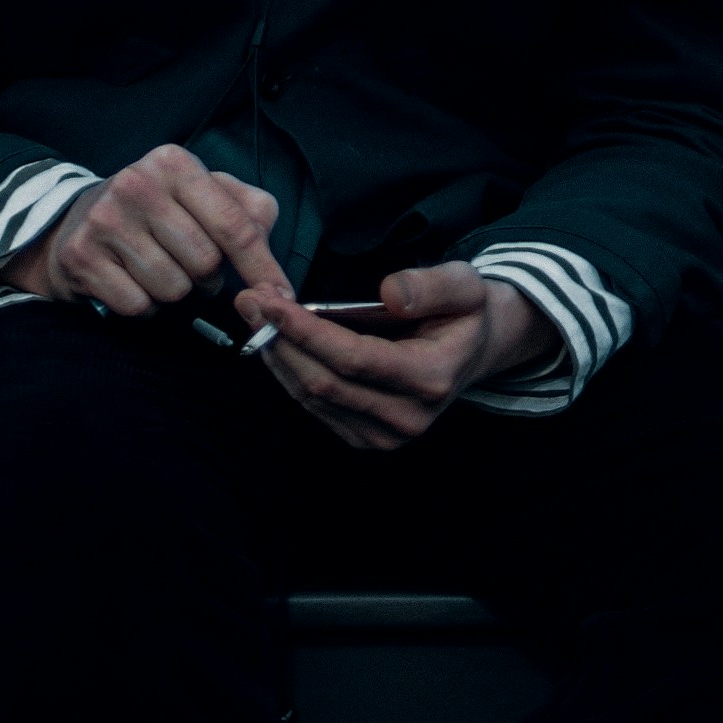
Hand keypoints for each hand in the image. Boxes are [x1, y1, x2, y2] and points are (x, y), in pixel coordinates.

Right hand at [12, 146, 295, 325]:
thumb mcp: (204, 195)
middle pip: (205, 262)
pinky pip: (137, 305)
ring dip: (174, 292)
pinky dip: (144, 306)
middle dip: (207, 277)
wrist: (76, 221)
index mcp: (174, 163)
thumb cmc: (158, 211)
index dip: (262, 267)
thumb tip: (270, 262)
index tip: (280, 296)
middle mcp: (137, 184)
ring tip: (159, 269)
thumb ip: (249, 213)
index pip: (234, 226)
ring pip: (173, 288)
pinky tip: (132, 283)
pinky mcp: (81, 256)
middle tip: (190, 265)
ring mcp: (104, 220)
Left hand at [252, 262, 550, 451]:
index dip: (304, 331)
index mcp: (431, 379)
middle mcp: (407, 418)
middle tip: (249, 300)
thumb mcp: (464, 284)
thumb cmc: (463, 311)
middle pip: (324, 382)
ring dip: (277, 355)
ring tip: (257, 315)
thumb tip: (389, 292)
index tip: (268, 300)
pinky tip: (277, 342)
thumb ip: (431, 286)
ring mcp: (385, 437)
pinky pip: (315, 407)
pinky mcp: (366, 439)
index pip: (353, 358)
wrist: (473, 349)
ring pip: (312, 397)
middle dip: (279, 340)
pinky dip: (289, 373)